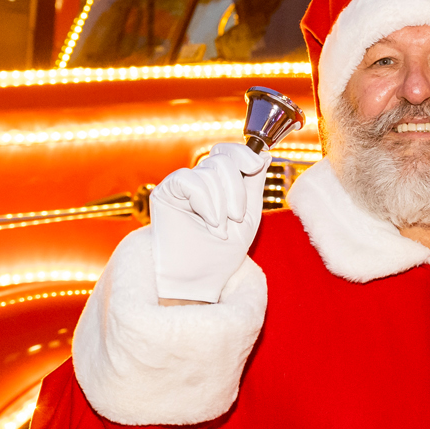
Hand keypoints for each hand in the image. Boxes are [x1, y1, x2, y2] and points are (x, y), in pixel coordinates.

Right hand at [150, 143, 270, 301]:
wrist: (201, 276)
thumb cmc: (223, 250)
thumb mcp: (250, 213)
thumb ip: (255, 182)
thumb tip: (264, 152)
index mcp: (219, 182)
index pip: (230, 152)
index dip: (244, 153)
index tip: (257, 166)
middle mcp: (200, 180)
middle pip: (222, 159)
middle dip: (236, 188)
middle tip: (237, 217)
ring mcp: (182, 186)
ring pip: (208, 171)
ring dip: (221, 204)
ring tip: (219, 229)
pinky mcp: (164, 193)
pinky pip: (189, 180)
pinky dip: (206, 202)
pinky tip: (210, 223)